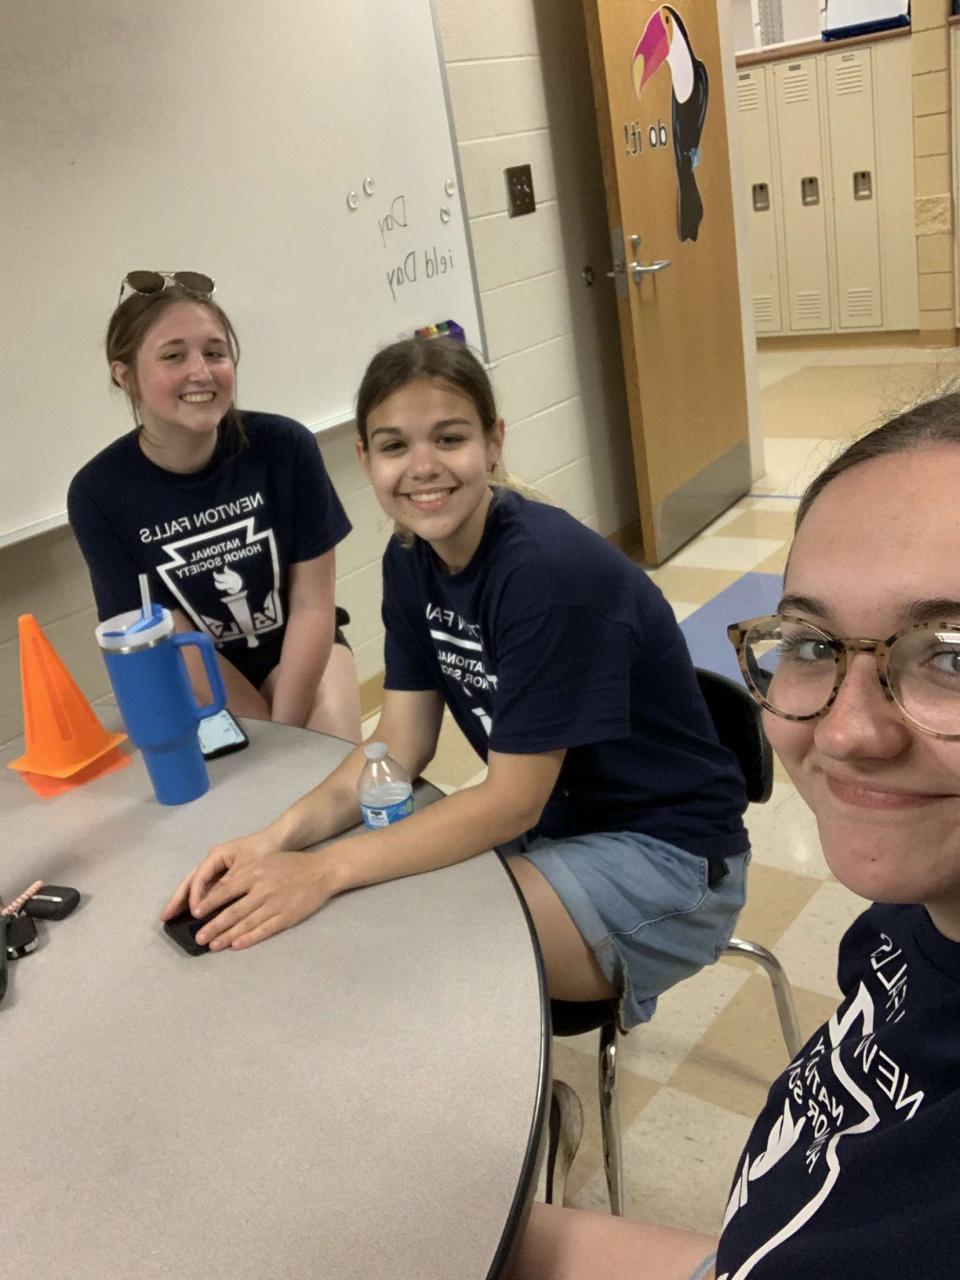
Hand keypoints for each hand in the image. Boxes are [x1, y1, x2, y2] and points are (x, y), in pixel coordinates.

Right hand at [161, 830, 275, 922]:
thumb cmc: (262, 851)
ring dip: (186, 901)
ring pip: (197, 887)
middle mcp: (212, 862)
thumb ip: (226, 884)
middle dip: (178, 899)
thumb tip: (207, 903)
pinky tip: (196, 914)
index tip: (195, 914)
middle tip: (164, 917)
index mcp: (215, 856)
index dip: (195, 896)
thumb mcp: (245, 868)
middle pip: (191, 882)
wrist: (280, 840)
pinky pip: (209, 890)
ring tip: (172, 917)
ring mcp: (218, 869)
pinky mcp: (226, 876)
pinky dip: (201, 901)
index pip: (199, 878)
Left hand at [161, 838, 339, 950]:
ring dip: (227, 936)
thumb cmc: (291, 865)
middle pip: (233, 911)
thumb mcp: (265, 862)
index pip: (226, 890)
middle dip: (213, 926)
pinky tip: (236, 945)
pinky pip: (264, 930)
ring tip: (213, 945)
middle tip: (199, 937)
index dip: (209, 904)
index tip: (196, 913)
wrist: (322, 871)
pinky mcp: (286, 917)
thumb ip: (245, 875)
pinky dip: (249, 938)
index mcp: (255, 873)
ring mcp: (275, 904)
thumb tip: (220, 890)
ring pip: (246, 924)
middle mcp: (263, 889)